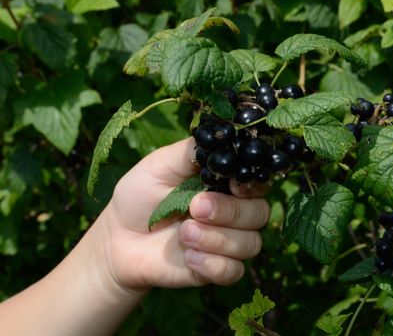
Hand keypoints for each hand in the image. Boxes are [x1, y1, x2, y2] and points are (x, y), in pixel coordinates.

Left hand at [95, 137, 269, 292]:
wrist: (118, 240)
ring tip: (184, 234)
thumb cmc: (139, 197)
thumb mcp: (159, 165)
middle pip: (260, 213)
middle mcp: (234, 212)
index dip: (252, 183)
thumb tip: (220, 136)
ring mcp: (228, 242)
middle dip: (230, 211)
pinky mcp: (217, 270)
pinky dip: (214, 265)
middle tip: (196, 207)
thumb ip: (190, 152)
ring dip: (219, 239)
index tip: (232, 183)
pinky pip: (234, 271)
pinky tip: (189, 258)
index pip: (257, 181)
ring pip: (250, 243)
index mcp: (225, 184)